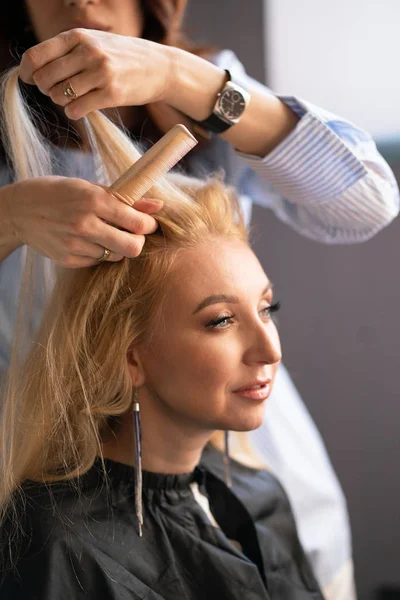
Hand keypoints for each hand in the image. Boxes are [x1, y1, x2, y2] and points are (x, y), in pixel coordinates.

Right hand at [5, 176, 161, 267]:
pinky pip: (97, 261)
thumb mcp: (89, 188)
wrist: (18, 210)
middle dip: (138, 242)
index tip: (147, 224)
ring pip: (116, 256)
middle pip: (133, 247)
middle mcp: (85, 224)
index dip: (148, 226)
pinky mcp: (68, 260)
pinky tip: (86, 240)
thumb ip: (126, 199)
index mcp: (94, 200)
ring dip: (117, 247)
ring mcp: (75, 245)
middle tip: (132, 234)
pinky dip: (98, 253)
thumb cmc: (58, 193)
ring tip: (104, 233)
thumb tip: (158, 206)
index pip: (137, 223)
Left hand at [19, 29, 175, 119]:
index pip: (36, 56)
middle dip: (46, 88)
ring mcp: (101, 73)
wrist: (160, 67)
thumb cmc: (123, 57)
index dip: (27, 71)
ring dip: (61, 102)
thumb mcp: (94, 42)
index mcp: (78, 36)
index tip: (29, 79)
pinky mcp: (112, 94)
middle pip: (45, 78)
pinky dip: (74, 112)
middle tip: (58, 91)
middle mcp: (88, 52)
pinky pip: (77, 109)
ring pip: (59, 95)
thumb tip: (35, 70)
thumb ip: (68, 51)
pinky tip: (82, 109)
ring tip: (74, 98)